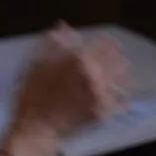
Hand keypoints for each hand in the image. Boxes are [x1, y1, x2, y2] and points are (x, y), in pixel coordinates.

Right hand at [3, 23, 129, 155]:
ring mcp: (102, 95)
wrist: (36, 129)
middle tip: (117, 56)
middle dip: (118, 58)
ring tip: (122, 74)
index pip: (105, 44)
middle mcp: (97, 75)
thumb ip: (52, 43)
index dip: (108, 41)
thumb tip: (64, 27)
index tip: (109, 40)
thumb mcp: (36, 64)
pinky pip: (122, 102)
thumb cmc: (32, 95)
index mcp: (80, 60)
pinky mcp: (104, 113)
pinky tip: (121, 95)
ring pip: (124, 80)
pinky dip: (123, 96)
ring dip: (123, 75)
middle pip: (118, 61)